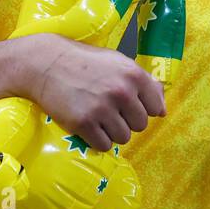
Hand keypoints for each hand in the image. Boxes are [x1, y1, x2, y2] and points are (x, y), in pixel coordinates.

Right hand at [18, 34, 164, 152]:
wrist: (46, 63)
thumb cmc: (85, 62)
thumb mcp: (118, 63)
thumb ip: (144, 83)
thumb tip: (163, 109)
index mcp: (134, 75)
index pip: (156, 108)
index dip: (143, 109)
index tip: (128, 105)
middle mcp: (121, 92)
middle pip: (140, 125)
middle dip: (127, 121)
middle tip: (109, 111)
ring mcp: (102, 108)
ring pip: (123, 138)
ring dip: (112, 132)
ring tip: (98, 118)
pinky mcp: (83, 123)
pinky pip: (104, 146)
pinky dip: (97, 140)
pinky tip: (89, 126)